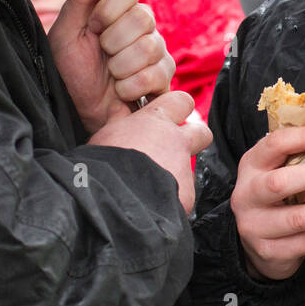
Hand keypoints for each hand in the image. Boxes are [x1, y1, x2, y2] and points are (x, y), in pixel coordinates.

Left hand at [48, 0, 174, 133]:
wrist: (80, 113)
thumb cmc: (71, 74)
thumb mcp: (66, 35)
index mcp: (118, 11)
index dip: (112, 8)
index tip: (95, 25)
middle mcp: (143, 28)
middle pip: (143, 18)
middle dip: (113, 42)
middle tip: (102, 55)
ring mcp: (158, 53)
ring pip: (151, 48)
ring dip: (121, 68)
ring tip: (111, 77)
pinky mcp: (165, 79)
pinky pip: (156, 75)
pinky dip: (131, 87)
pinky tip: (122, 92)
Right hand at [88, 91, 211, 212]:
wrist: (115, 196)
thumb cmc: (103, 162)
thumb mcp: (106, 134)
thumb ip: (121, 123)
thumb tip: (120, 112)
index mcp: (155, 121)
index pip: (180, 100)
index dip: (177, 109)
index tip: (167, 118)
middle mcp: (176, 141)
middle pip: (201, 132)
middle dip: (193, 141)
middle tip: (173, 152)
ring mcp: (185, 169)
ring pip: (188, 170)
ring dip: (175, 176)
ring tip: (152, 187)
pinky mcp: (187, 195)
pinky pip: (183, 195)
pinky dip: (171, 199)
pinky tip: (152, 205)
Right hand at [232, 125, 304, 280]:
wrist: (253, 244)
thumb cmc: (273, 198)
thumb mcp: (276, 171)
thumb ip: (299, 157)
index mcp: (251, 167)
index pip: (272, 145)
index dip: (301, 138)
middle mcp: (247, 195)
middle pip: (279, 183)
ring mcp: (255, 226)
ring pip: (298, 219)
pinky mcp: (270, 251)